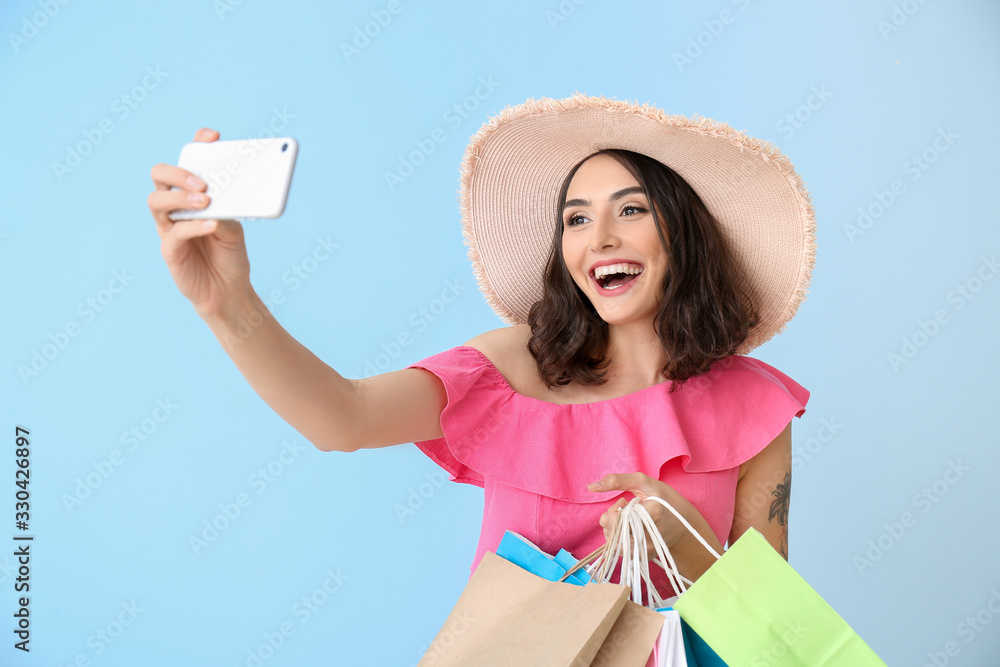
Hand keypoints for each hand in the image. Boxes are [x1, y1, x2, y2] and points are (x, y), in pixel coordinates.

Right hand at [148, 128, 252, 317]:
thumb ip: (228, 208)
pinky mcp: (170, 249)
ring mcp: (168, 226)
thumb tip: (224, 193)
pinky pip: (175, 232)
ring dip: (180, 197)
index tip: (212, 137)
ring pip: (157, 201)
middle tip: (202, 182)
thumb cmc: (230, 254)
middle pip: (160, 175)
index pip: (187, 161)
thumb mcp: (236, 227)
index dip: (196, 144)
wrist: (229, 290)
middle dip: (178, 172)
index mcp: (192, 194)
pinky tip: (211, 225)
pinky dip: (194, 225)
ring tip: (205, 201)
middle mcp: (176, 206)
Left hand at [587, 472, 711, 561]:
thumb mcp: (645, 483)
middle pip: (611, 530)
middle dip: (612, 516)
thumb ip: (617, 481)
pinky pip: (617, 548)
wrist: (685, 527)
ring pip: (611, 540)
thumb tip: (590, 487)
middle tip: (626, 509)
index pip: (618, 517)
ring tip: (628, 519)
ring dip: (613, 527)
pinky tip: (628, 529)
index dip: (617, 507)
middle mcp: (649, 537)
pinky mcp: (641, 558)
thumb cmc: (665, 500)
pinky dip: (617, 536)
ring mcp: (645, 551)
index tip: (626, 501)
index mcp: (653, 514)